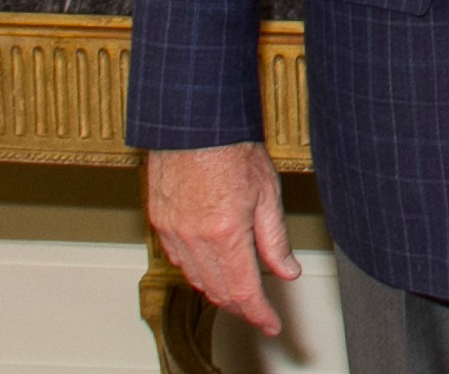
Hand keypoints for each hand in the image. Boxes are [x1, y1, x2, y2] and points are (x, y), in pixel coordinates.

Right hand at [145, 142, 300, 335]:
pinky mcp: (160, 222)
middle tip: (260, 309)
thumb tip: (287, 271)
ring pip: (196, 279)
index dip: (258, 313)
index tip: (270, 324)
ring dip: (219, 289)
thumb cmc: (232, 148)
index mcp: (225, 233)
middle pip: (217, 290)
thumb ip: (276, 239)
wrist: (196, 123)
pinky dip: (198, 269)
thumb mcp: (267, 194)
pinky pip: (179, 259)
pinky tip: (213, 263)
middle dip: (241, 305)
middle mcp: (194, 238)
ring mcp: (173, 232)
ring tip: (241, 289)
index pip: (243, 290)